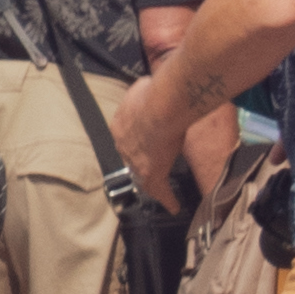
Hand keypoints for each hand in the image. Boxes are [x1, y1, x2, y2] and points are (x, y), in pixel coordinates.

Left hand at [106, 67, 195, 203]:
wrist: (160, 108)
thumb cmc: (154, 92)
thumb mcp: (143, 87)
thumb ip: (144, 92)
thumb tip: (150, 86)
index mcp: (120, 123)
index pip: (127, 134)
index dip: (136, 136)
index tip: (144, 137)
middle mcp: (123, 144)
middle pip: (131, 154)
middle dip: (139, 157)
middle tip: (152, 160)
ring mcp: (135, 161)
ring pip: (140, 173)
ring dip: (149, 178)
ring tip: (159, 186)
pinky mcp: (151, 174)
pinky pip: (159, 190)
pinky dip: (167, 198)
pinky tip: (174, 207)